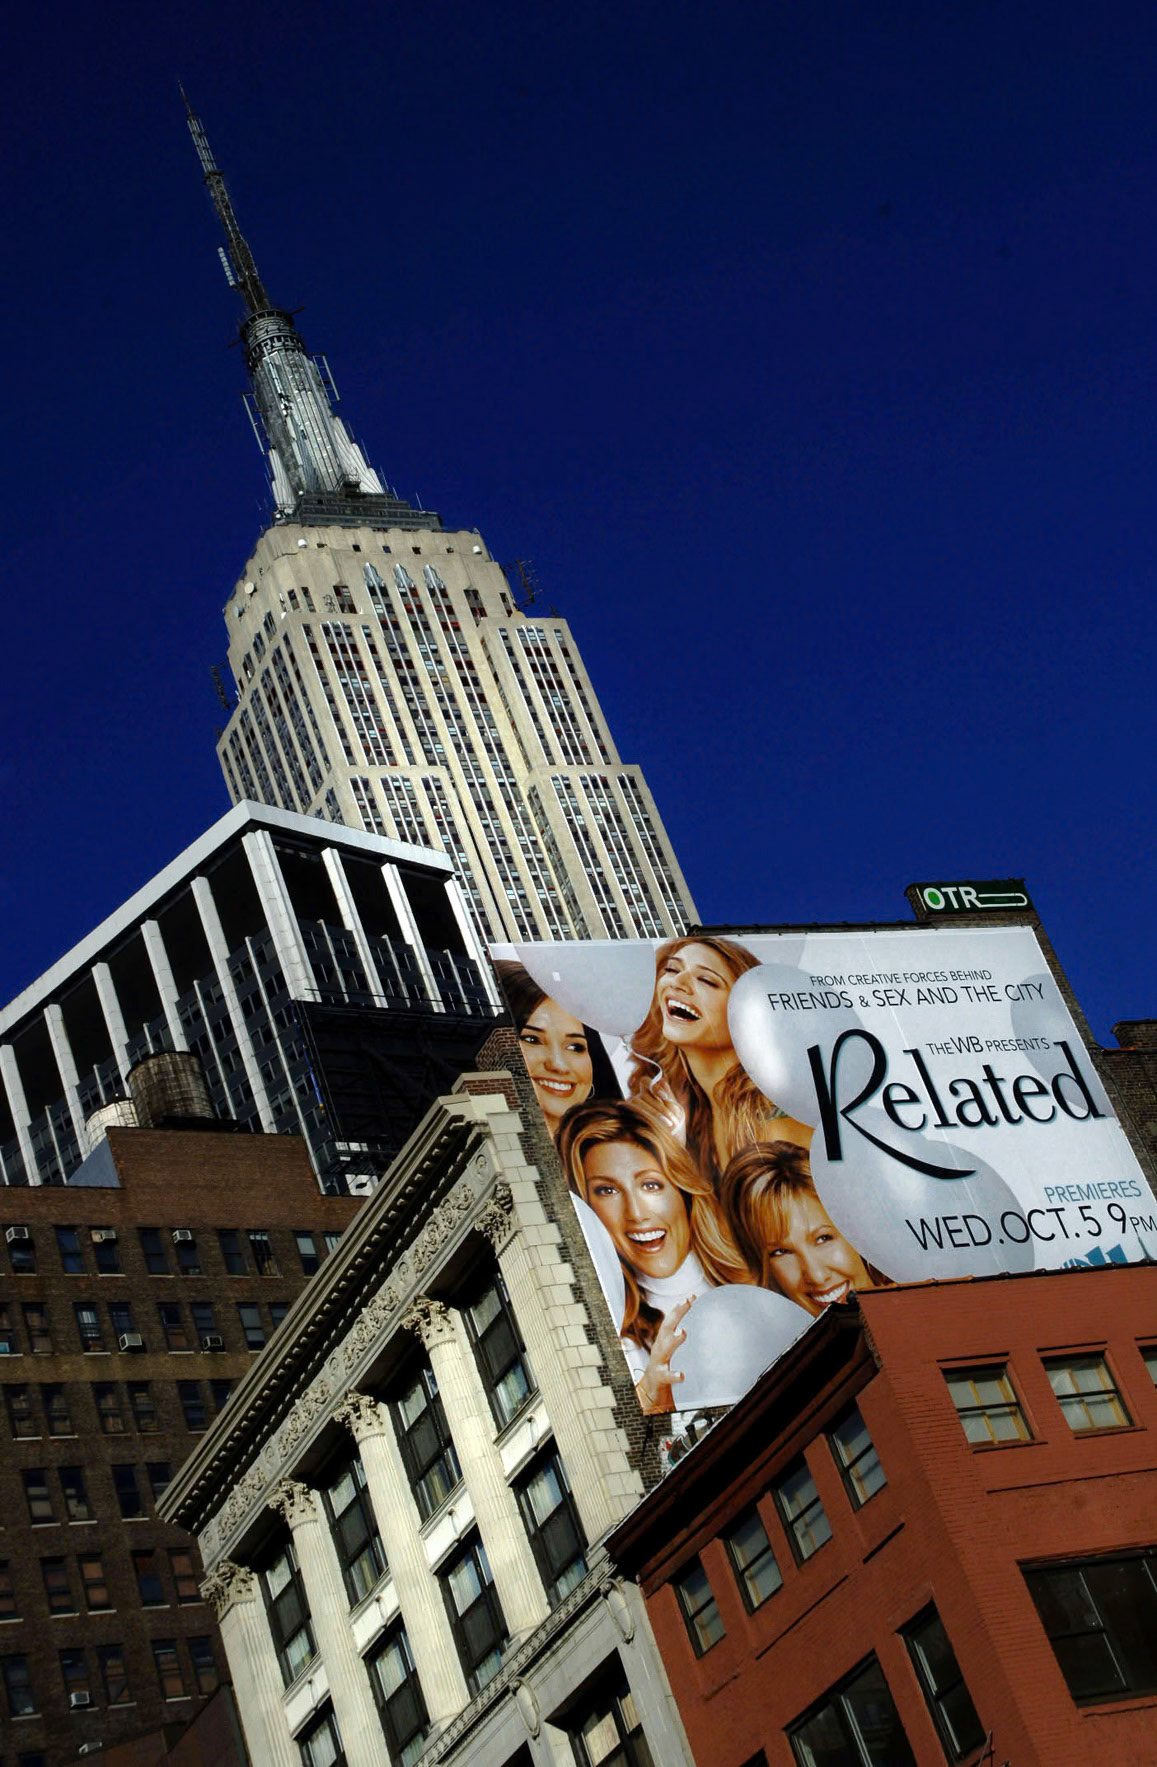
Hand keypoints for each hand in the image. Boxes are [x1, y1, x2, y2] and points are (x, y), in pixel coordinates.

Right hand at [636, 1294, 694, 1413]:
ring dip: (674, 1339)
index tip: (692, 1297)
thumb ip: (683, 1337)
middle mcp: (659, 1347)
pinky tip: (682, 1375)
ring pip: (664, 1348)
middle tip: (687, 1303)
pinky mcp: (659, 1377)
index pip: (671, 1320)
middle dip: (676, 1314)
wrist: (651, 1388)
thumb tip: (705, 1324)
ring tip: (684, 1333)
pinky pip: (666, 1375)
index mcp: (664, 1339)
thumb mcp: (673, 1349)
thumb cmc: (666, 1364)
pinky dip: (673, 1375)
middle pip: (666, 1327)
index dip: (680, 1308)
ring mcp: (658, 1362)